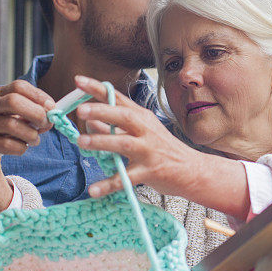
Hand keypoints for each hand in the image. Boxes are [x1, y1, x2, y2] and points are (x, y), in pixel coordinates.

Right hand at [0, 80, 54, 219]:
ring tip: (34, 139)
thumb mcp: (19, 117)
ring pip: (12, 125)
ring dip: (31, 135)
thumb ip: (35, 113)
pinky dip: (21, 148)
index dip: (39, 95)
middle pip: (13, 102)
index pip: (19, 86)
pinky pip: (7, 145)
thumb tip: (53, 115)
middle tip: (46, 124)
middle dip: (36, 113)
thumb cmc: (5, 132)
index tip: (52, 107)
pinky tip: (21, 148)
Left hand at [73, 76, 249, 217]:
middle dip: (102, 111)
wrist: (192, 170)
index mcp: (142, 118)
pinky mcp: (150, 172)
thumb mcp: (141, 133)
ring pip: (124, 144)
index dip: (98, 89)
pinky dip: (109, 184)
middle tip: (81, 110)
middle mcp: (146, 131)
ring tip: (81, 142)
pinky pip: (126, 179)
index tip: (79, 80)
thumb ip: (114, 128)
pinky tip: (93, 190)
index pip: (118, 99)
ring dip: (102, 142)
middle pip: (124, 117)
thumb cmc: (164, 150)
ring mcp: (149, 151)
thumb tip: (89, 122)